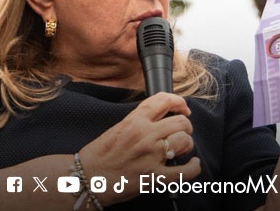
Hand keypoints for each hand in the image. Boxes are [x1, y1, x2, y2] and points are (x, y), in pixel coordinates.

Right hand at [78, 92, 200, 204]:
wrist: (86, 179)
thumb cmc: (98, 156)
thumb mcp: (117, 128)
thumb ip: (138, 122)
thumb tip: (160, 119)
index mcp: (134, 121)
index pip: (163, 100)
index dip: (178, 101)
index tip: (182, 107)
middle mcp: (145, 136)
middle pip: (181, 122)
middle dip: (185, 126)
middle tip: (182, 131)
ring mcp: (150, 156)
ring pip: (185, 141)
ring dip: (187, 144)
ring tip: (181, 148)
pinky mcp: (154, 177)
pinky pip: (185, 172)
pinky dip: (193, 167)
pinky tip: (192, 164)